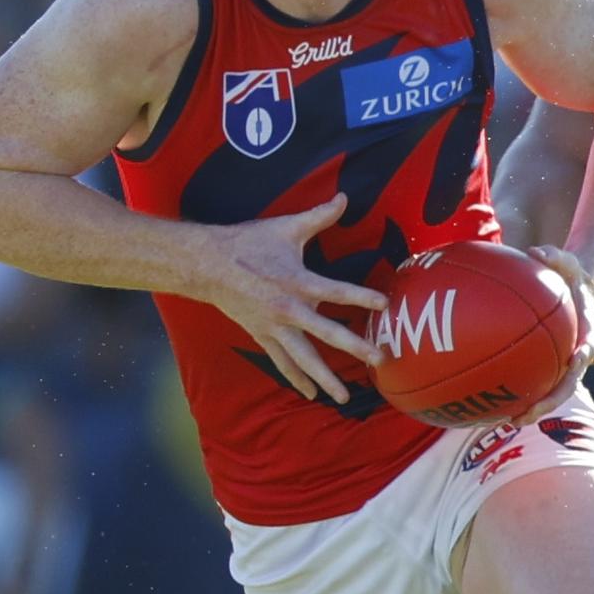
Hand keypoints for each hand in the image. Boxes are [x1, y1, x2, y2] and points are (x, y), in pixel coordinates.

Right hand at [195, 193, 386, 403]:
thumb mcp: (286, 227)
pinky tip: (311, 394)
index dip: (362, 297)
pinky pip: (282, 362)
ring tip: (344, 397)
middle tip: (379, 360)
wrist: (208, 265)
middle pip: (327, 333)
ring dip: (325, 377)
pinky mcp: (262, 336)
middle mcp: (288, 309)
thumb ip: (319, 215)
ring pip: (303, 358)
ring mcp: (274, 327)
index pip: (337, 291)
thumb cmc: (249, 243)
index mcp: (297, 281)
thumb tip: (344, 196)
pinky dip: (296, 378)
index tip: (385, 305)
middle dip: (355, 347)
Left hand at [510, 243, 593, 425]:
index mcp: (586, 332)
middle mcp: (575, 354)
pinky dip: (515, 395)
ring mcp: (559, 364)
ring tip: (507, 421)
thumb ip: (555, 255)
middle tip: (528, 412)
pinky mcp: (543, 365)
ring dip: (531, 409)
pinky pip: (530, 382)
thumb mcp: (566, 260)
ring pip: (548, 392)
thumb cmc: (567, 275)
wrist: (571, 289)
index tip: (573, 363)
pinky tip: (490, 404)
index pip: (587, 347)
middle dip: (549, 401)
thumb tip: (536, 251)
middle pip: (566, 384)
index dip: (580, 358)